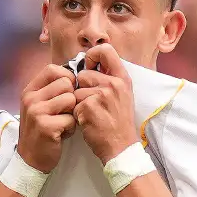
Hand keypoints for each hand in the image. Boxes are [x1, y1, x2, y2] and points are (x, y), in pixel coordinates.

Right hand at [17, 64, 76, 171]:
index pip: (52, 69)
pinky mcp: (46, 127)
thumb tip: (75, 75)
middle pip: (66, 84)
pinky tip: (61, 134)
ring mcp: (37, 112)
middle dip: (71, 98)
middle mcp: (30, 98)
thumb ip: (51, 90)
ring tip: (62, 123)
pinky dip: (71, 128)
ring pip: (71, 100)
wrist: (30, 159)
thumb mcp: (39, 105)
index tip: (67, 92)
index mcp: (29, 90)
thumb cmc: (41, 130)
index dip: (66, 78)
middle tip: (63, 113)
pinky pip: (71, 119)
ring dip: (72, 114)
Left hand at [74, 44, 138, 163]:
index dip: (92, 55)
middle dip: (82, 89)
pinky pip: (73, 105)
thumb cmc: (119, 122)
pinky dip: (77, 115)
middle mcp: (114, 83)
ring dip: (78, 103)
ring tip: (92, 114)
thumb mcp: (123, 95)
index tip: (89, 67)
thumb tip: (89, 64)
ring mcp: (101, 95)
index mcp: (123, 78)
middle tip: (93, 103)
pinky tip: (89, 122)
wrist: (121, 147)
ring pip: (76, 91)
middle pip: (83, 74)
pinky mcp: (89, 107)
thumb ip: (109, 78)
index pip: (105, 50)